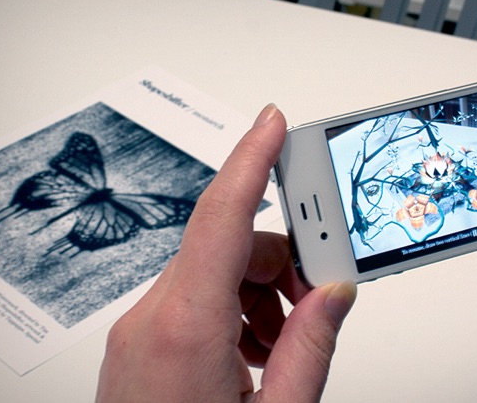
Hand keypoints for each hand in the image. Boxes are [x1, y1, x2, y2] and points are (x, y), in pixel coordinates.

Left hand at [95, 104, 356, 401]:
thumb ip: (312, 348)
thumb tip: (335, 296)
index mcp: (186, 327)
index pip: (221, 216)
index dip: (250, 160)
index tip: (272, 124)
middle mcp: (153, 317)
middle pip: (229, 248)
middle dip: (282, 261)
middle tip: (317, 297)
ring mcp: (141, 328)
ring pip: (215, 272)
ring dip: (261, 291)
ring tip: (286, 343)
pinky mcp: (142, 340)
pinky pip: (196, 298)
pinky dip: (235, 309)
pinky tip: (256, 353)